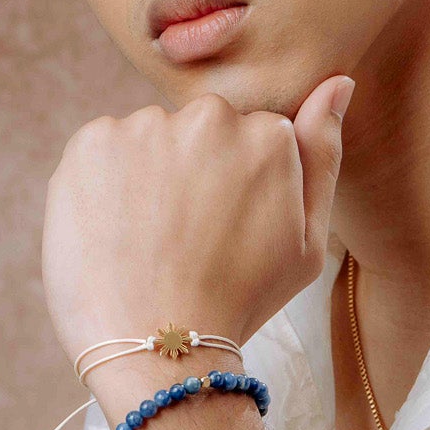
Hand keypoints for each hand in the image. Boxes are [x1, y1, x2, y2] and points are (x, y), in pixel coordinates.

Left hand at [41, 76, 355, 366]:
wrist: (158, 348)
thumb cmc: (240, 301)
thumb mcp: (306, 242)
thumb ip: (322, 155)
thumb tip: (338, 82)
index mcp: (268, 135)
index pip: (251, 137)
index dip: (236, 188)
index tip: (226, 232)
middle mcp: (209, 117)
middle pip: (200, 130)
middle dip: (194, 170)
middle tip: (187, 240)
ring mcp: (146, 126)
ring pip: (150, 139)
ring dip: (148, 175)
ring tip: (147, 241)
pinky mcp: (91, 142)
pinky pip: (102, 149)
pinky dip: (104, 182)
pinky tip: (115, 231)